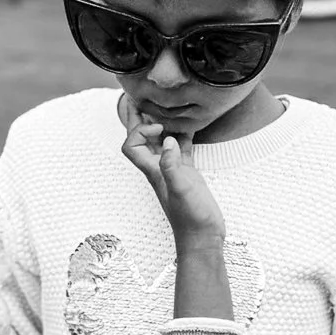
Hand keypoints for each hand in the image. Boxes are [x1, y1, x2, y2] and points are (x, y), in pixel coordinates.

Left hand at [122, 103, 224, 244]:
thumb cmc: (191, 218)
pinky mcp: (188, 174)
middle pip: (142, 139)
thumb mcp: (183, 190)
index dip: (140, 131)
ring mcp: (173, 170)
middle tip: (138, 96)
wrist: (203, 238)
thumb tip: (168, 139)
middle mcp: (159, 168)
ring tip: (163, 104)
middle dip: (138, 118)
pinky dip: (182, 135)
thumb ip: (172, 165)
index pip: (131, 145)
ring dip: (161, 123)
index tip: (159, 126)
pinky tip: (191, 124)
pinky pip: (181, 149)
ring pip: (162, 141)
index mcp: (153, 171)